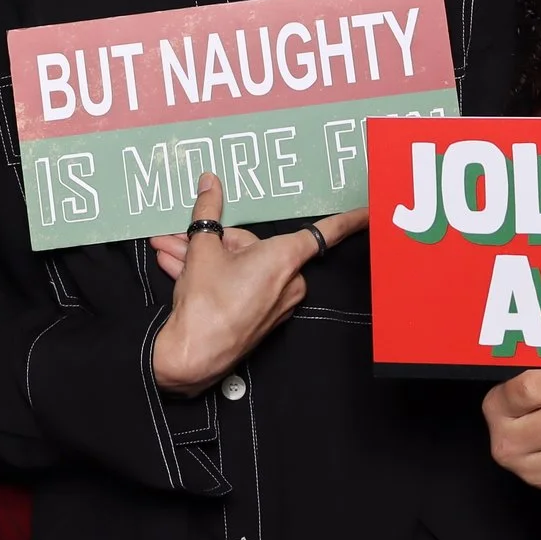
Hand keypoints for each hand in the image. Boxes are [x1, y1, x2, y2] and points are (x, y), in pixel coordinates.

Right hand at [149, 174, 361, 394]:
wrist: (193, 356)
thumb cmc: (206, 303)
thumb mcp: (202, 249)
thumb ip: (207, 213)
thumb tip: (210, 183)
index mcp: (283, 259)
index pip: (323, 232)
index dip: (348, 220)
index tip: (372, 212)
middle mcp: (288, 281)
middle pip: (256, 246)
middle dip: (219, 241)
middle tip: (185, 238)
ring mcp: (276, 302)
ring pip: (241, 266)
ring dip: (207, 257)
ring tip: (169, 250)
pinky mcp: (262, 317)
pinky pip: (240, 285)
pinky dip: (214, 276)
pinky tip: (178, 266)